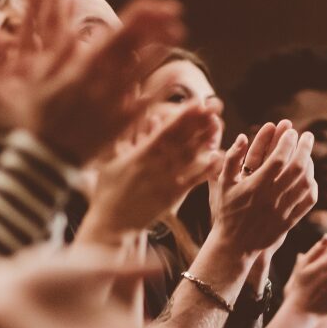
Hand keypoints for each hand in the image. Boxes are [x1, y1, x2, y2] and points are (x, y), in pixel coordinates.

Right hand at [0, 0, 185, 163]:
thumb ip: (41, 52)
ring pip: (143, 72)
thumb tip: (47, 29)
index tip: (159, 4)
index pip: (118, 34)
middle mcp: (102, 83)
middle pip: (136, 48)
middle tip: (175, 11)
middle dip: (157, 26)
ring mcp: (112, 104)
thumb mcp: (28, 80)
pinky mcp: (119, 125)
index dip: (143, 16)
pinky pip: (144, 105)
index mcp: (82, 67)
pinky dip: (159, 89)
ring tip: (176, 34)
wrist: (42, 162)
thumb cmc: (30, 119)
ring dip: (160, 50)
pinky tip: (173, 76)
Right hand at [79, 98, 224, 239]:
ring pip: (189, 158)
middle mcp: (155, 166)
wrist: (112, 225)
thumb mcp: (110, 160)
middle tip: (214, 108)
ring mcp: (165, 182)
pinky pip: (192, 181)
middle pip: (181, 141)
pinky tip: (218, 157)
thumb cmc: (108, 191)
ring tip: (218, 126)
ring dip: (204, 141)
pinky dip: (205, 169)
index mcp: (139, 155)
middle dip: (197, 123)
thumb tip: (137, 116)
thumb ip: (124, 138)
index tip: (196, 103)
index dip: (181, 117)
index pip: (164, 132)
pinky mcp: (172, 197)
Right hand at [209, 124, 317, 257]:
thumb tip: (242, 136)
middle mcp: (272, 198)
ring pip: (305, 183)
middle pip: (297, 168)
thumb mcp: (222, 185)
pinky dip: (313, 186)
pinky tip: (310, 177)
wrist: (234, 246)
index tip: (292, 131)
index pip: (278, 159)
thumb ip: (230, 159)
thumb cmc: (226, 213)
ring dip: (310, 165)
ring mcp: (283, 210)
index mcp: (255, 187)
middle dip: (305, 148)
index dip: (287, 142)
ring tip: (308, 154)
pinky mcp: (290, 222)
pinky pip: (308, 201)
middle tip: (308, 135)